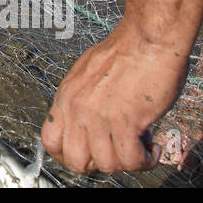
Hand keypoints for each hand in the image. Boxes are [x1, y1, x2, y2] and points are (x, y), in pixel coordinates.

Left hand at [42, 22, 185, 174]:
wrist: (148, 37)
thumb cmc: (127, 50)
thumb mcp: (89, 74)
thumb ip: (84, 100)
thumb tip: (92, 124)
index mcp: (66, 96)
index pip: (50, 141)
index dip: (69, 155)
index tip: (90, 155)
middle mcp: (77, 108)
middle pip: (75, 161)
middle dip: (98, 164)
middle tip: (116, 153)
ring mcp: (99, 116)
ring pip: (106, 165)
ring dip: (127, 162)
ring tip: (140, 147)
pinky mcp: (126, 120)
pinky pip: (131, 160)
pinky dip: (146, 160)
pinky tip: (153, 147)